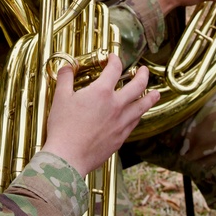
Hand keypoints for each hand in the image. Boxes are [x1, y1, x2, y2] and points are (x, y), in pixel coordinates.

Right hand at [42, 54, 158, 176]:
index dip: (115, 60)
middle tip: (144, 70)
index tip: (113, 58)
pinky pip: (135, 123)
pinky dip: (139, 115)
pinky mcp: (121, 138)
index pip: (114, 69)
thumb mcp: (60, 98)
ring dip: (150, 97)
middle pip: (138, 86)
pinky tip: (138, 115)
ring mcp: (121, 122)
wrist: (68, 157)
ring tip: (155, 93)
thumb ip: (65, 79)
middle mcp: (116, 105)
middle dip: (143, 75)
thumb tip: (67, 68)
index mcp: (102, 92)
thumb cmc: (63, 128)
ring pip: (142, 106)